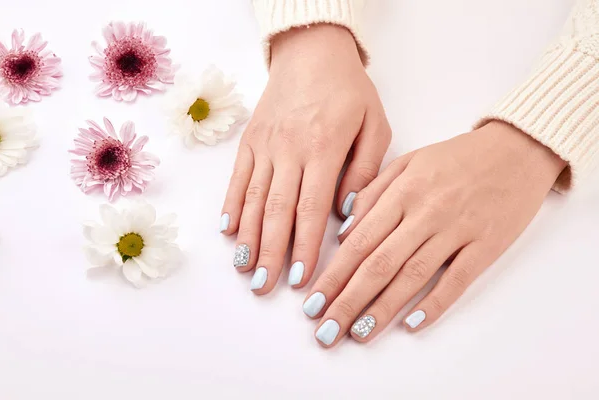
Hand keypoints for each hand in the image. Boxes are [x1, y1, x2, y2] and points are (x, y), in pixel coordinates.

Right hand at [221, 24, 391, 292]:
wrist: (312, 52)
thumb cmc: (349, 91)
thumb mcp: (375, 125)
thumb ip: (365, 170)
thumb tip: (345, 213)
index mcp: (324, 148)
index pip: (312, 209)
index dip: (305, 247)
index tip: (301, 279)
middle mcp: (289, 150)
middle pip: (277, 211)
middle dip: (271, 252)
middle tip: (265, 286)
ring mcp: (265, 145)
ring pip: (253, 198)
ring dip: (248, 237)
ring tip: (244, 268)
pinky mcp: (249, 140)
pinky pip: (237, 177)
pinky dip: (231, 205)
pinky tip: (227, 231)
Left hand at [303, 121, 566, 346]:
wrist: (517, 150)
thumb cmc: (456, 157)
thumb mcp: (409, 161)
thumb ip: (373, 193)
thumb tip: (344, 230)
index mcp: (402, 191)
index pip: (359, 241)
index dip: (333, 275)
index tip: (312, 302)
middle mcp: (425, 213)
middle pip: (380, 264)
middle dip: (348, 300)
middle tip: (326, 330)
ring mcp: (457, 230)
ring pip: (413, 275)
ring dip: (383, 309)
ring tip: (358, 333)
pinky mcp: (486, 245)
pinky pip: (458, 279)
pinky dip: (435, 303)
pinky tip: (412, 324)